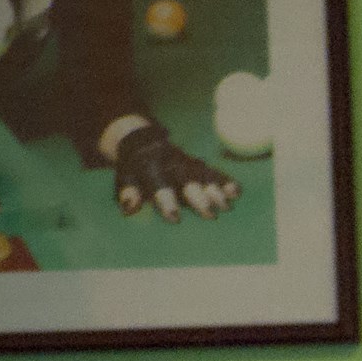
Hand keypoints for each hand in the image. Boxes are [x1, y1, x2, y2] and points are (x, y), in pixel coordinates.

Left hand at [113, 121, 240, 222]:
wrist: (144, 142)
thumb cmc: (134, 169)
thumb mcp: (125, 177)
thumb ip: (128, 192)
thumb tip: (129, 208)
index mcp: (150, 166)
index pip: (158, 182)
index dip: (166, 200)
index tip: (175, 218)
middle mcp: (172, 163)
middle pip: (187, 180)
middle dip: (199, 197)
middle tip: (210, 214)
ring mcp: (188, 163)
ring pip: (204, 175)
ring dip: (217, 190)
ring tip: (227, 206)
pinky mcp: (199, 164)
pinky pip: (214, 172)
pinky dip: (225, 181)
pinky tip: (236, 192)